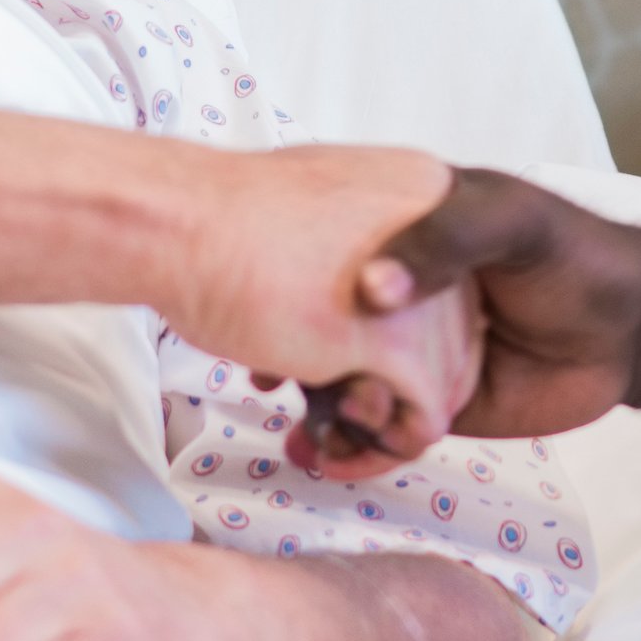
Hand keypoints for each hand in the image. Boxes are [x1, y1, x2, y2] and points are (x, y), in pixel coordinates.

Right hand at [153, 143, 478, 464]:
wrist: (189, 224)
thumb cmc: (225, 221)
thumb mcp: (318, 220)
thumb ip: (358, 260)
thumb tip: (361, 318)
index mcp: (421, 193)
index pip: (450, 289)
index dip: (410, 340)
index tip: (367, 366)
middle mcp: (438, 241)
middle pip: (452, 340)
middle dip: (397, 392)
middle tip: (347, 414)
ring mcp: (422, 293)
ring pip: (443, 388)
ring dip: (387, 425)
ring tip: (333, 434)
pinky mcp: (396, 342)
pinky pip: (420, 419)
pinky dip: (384, 446)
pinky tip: (339, 447)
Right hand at [294, 171, 640, 466]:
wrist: (631, 328)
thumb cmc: (570, 253)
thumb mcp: (504, 221)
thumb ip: (442, 242)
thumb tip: (369, 290)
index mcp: (399, 230)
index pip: (323, 256)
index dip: (288, 284)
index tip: (260, 311)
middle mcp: (397, 294)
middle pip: (323, 330)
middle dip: (293, 361)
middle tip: (273, 380)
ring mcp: (411, 353)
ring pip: (345, 385)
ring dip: (319, 413)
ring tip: (310, 436)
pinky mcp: (434, 406)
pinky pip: (381, 432)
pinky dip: (354, 451)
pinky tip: (334, 458)